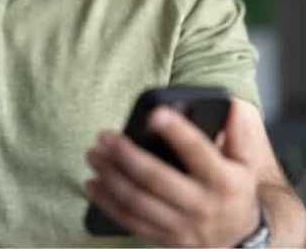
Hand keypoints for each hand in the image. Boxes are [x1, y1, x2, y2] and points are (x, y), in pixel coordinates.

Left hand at [85, 101, 260, 245]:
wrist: (240, 234)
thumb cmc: (235, 188)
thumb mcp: (245, 161)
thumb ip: (239, 132)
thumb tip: (230, 103)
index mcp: (224, 180)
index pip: (198, 152)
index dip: (177, 132)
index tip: (154, 113)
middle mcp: (203, 205)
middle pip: (157, 179)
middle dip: (126, 156)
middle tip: (104, 137)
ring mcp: (183, 226)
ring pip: (138, 202)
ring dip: (110, 177)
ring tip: (93, 154)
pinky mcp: (166, 238)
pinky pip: (130, 221)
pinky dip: (107, 203)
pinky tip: (93, 183)